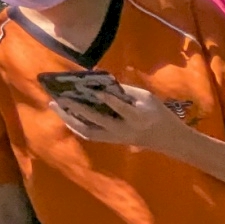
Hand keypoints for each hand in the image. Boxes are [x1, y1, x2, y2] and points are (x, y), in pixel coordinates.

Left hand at [51, 82, 187, 153]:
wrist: (168, 139)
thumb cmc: (159, 114)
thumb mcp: (148, 98)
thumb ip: (125, 91)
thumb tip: (100, 83)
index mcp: (138, 118)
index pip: (120, 108)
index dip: (107, 99)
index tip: (94, 90)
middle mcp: (123, 130)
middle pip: (97, 120)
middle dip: (77, 108)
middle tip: (60, 96)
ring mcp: (116, 137)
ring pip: (88, 131)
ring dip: (69, 119)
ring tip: (56, 106)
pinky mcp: (111, 140)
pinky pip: (89, 134)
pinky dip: (75, 125)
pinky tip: (65, 115)